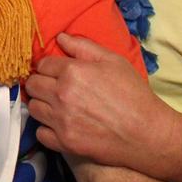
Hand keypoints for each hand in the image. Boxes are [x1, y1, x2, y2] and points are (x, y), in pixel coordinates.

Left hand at [26, 32, 173, 175]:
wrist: (148, 134)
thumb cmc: (134, 94)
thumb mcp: (113, 61)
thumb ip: (83, 46)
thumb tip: (60, 38)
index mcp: (72, 72)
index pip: (42, 64)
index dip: (48, 67)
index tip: (55, 72)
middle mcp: (62, 95)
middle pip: (32, 85)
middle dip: (40, 83)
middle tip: (52, 87)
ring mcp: (62, 121)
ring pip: (33, 108)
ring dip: (41, 104)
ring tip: (55, 105)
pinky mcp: (66, 143)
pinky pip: (41, 133)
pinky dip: (47, 129)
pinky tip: (59, 125)